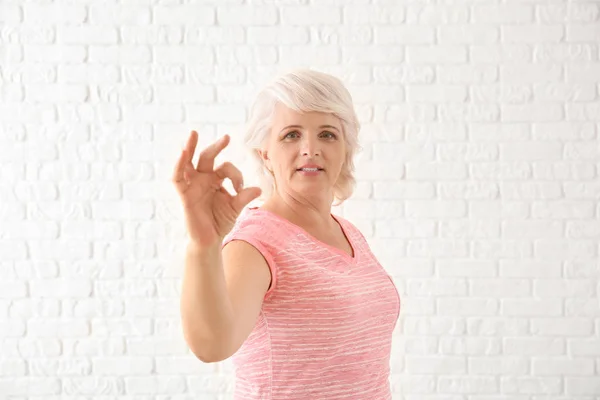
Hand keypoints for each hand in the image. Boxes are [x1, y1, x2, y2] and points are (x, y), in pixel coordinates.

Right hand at [172, 131, 261, 246]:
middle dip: (216, 146)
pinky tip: (183, 154)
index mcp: (216, 179)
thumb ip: (244, 198)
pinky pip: (178, 178)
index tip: (241, 188)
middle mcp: (203, 179)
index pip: (225, 168)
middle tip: (227, 137)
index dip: (235, 175)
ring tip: (193, 134)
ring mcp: (192, 185)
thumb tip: (259, 189)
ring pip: (189, 162)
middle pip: (207, 157)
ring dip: (190, 148)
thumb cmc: (220, 221)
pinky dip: (179, 165)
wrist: (209, 240)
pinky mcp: (184, 194)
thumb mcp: (235, 208)